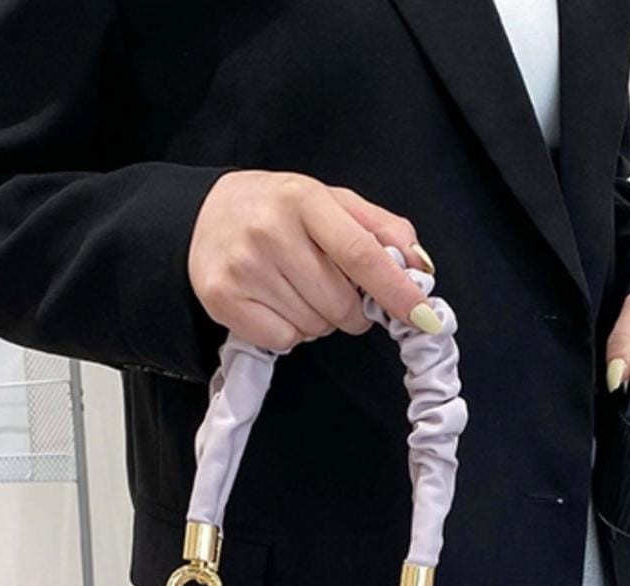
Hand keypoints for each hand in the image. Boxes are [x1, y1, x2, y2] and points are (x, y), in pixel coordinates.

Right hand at [188, 170, 438, 350]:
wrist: (205, 215)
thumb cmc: (279, 211)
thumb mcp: (332, 202)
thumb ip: (382, 230)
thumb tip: (419, 267)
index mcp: (304, 199)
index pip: (361, 254)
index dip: (397, 291)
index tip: (424, 317)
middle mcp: (269, 231)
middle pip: (340, 304)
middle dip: (350, 309)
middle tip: (331, 287)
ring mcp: (243, 267)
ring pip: (314, 327)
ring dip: (318, 319)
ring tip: (295, 288)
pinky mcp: (222, 298)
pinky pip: (284, 340)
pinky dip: (289, 332)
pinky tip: (275, 304)